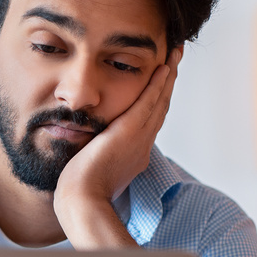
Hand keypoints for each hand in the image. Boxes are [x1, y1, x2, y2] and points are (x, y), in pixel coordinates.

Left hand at [53, 46, 181, 244]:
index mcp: (135, 154)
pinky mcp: (130, 132)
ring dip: (168, 76)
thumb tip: (87, 145)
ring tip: (175, 55)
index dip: (157, 100)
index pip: (149, 121)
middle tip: (176, 60)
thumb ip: (96, 154)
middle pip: (161, 108)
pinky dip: (158, 84)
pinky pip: (148, 102)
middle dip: (168, 84)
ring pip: (159, 101)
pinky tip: (163, 67)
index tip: (161, 84)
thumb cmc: (80, 191)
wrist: (83, 201)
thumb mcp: (92, 168)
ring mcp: (139, 138)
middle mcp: (143, 145)